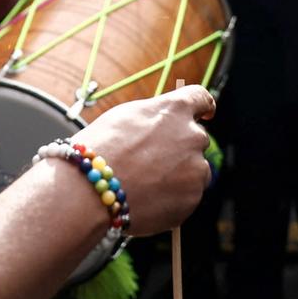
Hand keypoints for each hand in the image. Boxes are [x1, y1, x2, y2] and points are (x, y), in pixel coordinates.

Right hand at [70, 85, 215, 236]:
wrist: (91, 189)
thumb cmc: (101, 149)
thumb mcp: (127, 116)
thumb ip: (155, 117)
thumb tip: (164, 123)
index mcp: (176, 109)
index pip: (201, 98)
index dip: (204, 107)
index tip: (206, 113)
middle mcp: (192, 136)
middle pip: (196, 139)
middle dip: (181, 149)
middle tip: (153, 162)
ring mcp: (196, 169)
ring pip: (194, 171)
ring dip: (179, 176)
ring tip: (145, 185)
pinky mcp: (192, 198)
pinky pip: (187, 197)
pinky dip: (173, 199)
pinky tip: (148, 200)